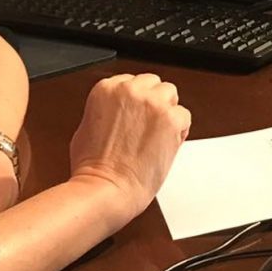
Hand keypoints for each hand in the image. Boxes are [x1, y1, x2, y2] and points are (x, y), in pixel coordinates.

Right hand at [68, 73, 190, 220]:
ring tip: (155, 136)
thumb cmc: (93, 167)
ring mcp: (152, 103)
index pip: (132, 82)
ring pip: (170, 94)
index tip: (135, 117)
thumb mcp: (87, 126)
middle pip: (153, 84)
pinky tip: (164, 145)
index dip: (136, 103)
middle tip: (147, 128)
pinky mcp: (171, 118)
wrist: (105, 188)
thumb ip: (106, 110)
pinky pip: (184, 116)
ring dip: (166, 112)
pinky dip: (179, 131)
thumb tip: (119, 113)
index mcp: (107, 88)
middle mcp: (130, 90)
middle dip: (152, 104)